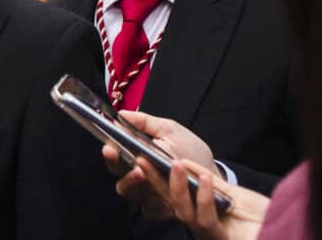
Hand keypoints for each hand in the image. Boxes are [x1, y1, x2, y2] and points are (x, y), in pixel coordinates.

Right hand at [102, 110, 217, 219]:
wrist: (211, 174)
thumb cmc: (189, 150)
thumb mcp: (170, 130)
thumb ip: (145, 122)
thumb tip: (121, 113)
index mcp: (136, 156)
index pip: (115, 157)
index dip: (110, 154)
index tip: (110, 149)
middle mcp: (139, 176)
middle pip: (118, 178)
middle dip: (122, 173)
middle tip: (134, 167)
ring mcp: (148, 194)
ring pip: (132, 194)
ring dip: (136, 185)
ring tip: (145, 174)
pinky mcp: (161, 209)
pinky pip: (151, 209)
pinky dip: (156, 203)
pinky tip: (165, 196)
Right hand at [135, 157, 268, 239]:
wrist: (285, 230)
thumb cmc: (258, 215)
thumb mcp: (229, 191)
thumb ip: (205, 178)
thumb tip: (179, 162)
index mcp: (195, 208)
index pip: (165, 191)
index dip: (150, 176)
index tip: (138, 157)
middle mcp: (196, 222)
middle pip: (166, 202)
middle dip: (153, 181)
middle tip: (143, 161)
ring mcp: (207, 233)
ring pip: (182, 211)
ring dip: (177, 187)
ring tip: (175, 164)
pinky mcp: (220, 239)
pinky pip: (206, 219)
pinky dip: (204, 197)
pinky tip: (206, 180)